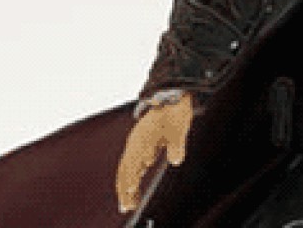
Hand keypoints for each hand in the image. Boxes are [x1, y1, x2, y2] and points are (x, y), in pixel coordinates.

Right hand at [116, 92, 194, 212]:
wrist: (174, 94)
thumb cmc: (174, 111)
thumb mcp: (179, 128)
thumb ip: (177, 146)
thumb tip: (175, 160)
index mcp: (140, 140)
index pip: (130, 166)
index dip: (128, 181)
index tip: (129, 195)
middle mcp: (135, 142)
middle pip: (125, 170)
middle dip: (124, 189)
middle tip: (126, 207)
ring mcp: (138, 142)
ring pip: (129, 167)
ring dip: (128, 184)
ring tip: (130, 201)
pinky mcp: (144, 142)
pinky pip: (135, 161)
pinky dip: (134, 174)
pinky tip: (138, 182)